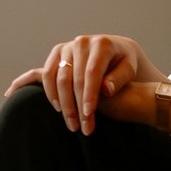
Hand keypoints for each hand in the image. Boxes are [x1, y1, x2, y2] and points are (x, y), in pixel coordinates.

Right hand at [7, 35, 159, 134]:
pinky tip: (42, 102)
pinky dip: (41, 88)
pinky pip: (44, 72)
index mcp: (101, 44)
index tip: (89, 114)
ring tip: (70, 122)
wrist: (115, 51)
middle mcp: (81, 43)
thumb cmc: (124, 64)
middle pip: (72, 77)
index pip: (91, 72)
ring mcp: (65, 48)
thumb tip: (105, 89)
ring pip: (56, 77)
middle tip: (81, 128)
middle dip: (75, 105)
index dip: (89, 94)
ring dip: (61, 102)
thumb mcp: (130, 69)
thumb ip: (120, 78)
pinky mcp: (56, 54)